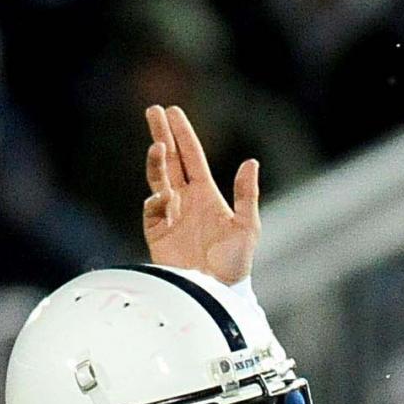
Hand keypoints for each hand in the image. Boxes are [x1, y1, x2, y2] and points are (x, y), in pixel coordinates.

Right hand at [142, 102, 259, 282]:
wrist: (216, 292)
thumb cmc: (235, 264)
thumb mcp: (247, 227)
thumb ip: (247, 194)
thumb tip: (251, 162)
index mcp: (206, 194)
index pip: (192, 157)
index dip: (183, 134)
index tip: (173, 112)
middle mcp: (186, 199)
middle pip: (170, 160)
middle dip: (161, 134)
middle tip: (153, 111)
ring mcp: (170, 214)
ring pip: (158, 178)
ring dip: (157, 161)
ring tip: (158, 146)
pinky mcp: (157, 232)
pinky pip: (153, 209)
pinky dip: (157, 200)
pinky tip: (165, 197)